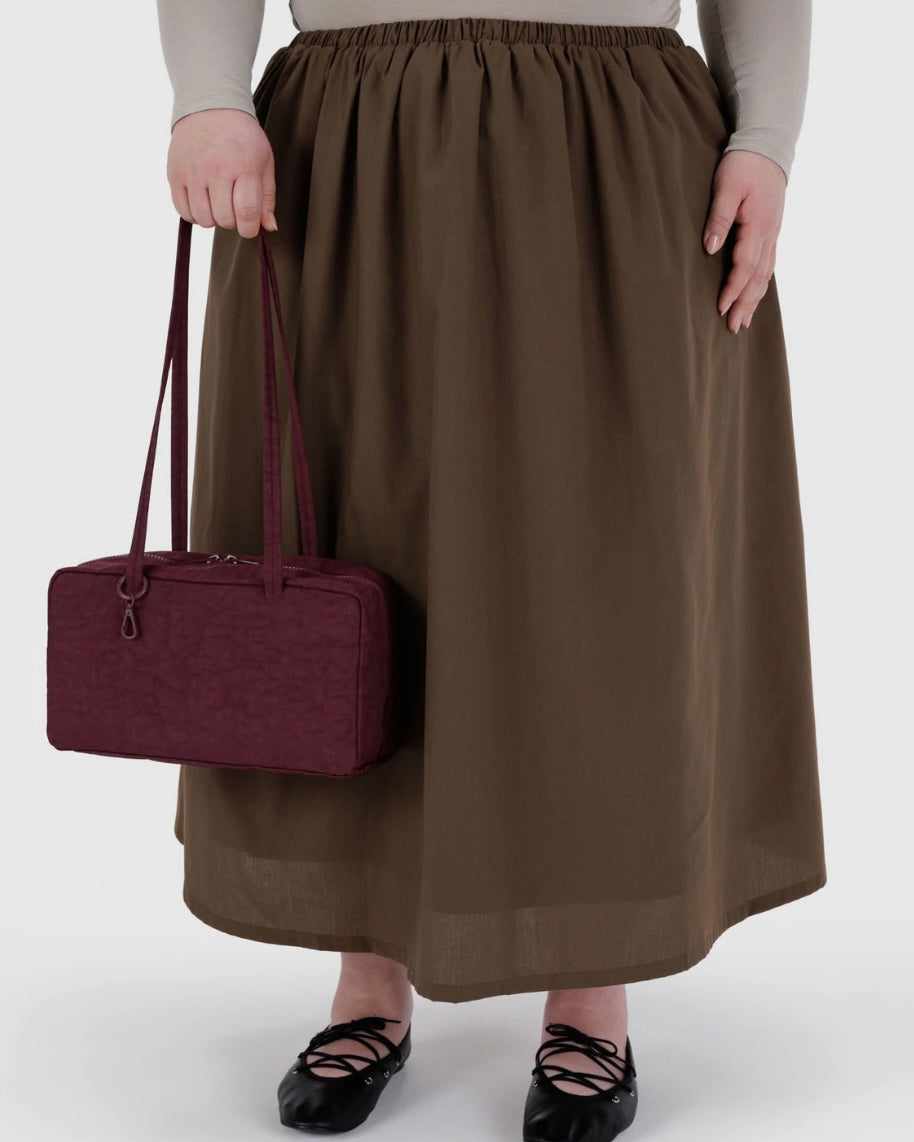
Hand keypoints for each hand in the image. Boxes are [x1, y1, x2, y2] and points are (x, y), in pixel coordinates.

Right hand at [166, 108, 277, 238]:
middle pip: (224, 219)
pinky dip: (193, 213)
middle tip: (233, 206)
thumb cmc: (242, 138)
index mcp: (244, 167)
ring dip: (213, 218)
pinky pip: (182, 210)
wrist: (210, 106)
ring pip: (203, 219)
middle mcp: (216, 169)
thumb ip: (267, 196)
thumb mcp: (264, 161)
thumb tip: (269, 228)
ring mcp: (193, 171)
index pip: (247, 213)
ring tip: (217, 202)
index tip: (249, 226)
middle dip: (232, 221)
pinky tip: (202, 201)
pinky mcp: (175, 173)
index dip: (250, 229)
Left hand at [702, 149, 785, 332]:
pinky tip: (755, 295)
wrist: (768, 146)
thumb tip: (710, 248)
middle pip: (758, 278)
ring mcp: (773, 235)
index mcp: (758, 227)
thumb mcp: (726, 187)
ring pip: (765, 275)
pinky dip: (761, 284)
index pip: (744, 266)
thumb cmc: (744, 165)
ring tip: (743, 321)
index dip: (733, 289)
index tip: (720, 307)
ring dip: (754, 299)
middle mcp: (769, 235)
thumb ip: (719, 218)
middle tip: (733, 327)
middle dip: (745, 304)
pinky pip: (768, 265)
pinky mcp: (771, 232)